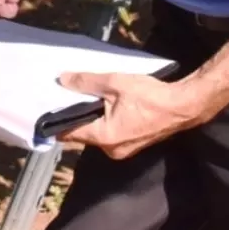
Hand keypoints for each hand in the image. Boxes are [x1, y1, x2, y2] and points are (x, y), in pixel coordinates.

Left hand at [55, 72, 210, 159]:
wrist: (185, 106)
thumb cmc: (150, 96)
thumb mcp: (115, 83)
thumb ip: (86, 82)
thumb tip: (62, 80)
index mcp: (105, 138)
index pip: (70, 134)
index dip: (56, 122)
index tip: (43, 111)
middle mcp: (111, 149)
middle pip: (83, 135)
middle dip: (73, 118)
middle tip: (62, 99)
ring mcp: (123, 150)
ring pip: (97, 134)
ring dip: (90, 119)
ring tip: (80, 99)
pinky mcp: (133, 144)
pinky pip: (109, 133)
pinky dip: (103, 121)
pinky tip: (102, 105)